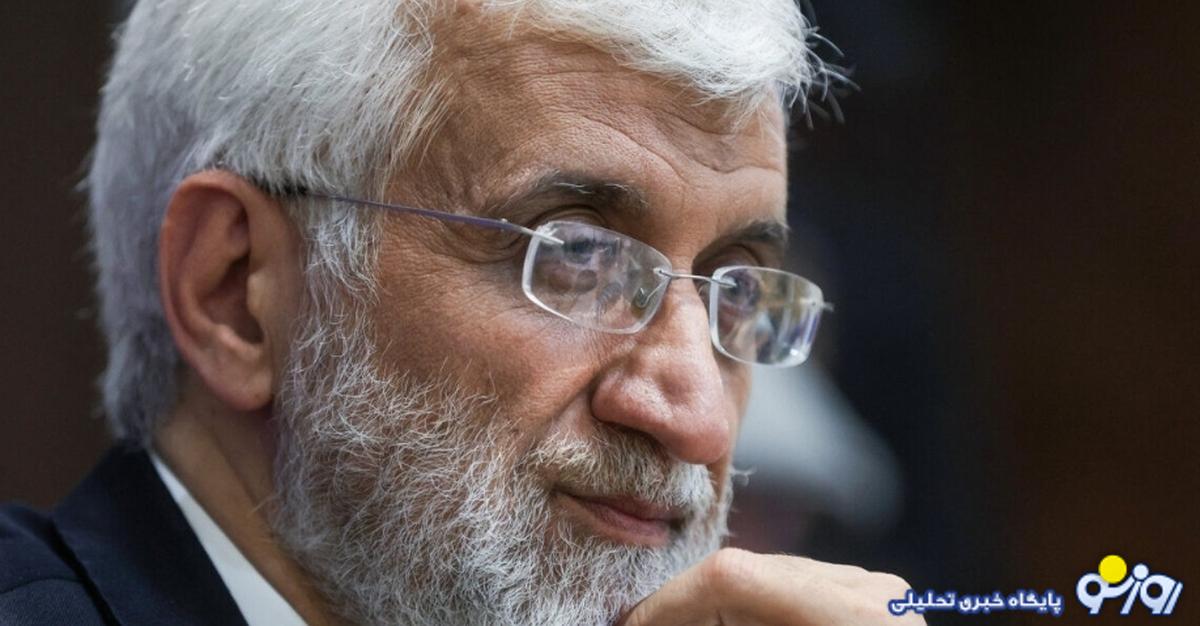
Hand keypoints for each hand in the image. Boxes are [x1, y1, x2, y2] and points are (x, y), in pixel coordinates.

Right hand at [618, 548, 924, 625]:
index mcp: (852, 618)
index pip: (732, 575)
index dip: (666, 604)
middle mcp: (870, 592)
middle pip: (743, 573)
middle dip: (684, 612)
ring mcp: (878, 593)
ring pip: (766, 579)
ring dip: (717, 613)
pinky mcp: (876, 601)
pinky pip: (794, 593)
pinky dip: (755, 615)